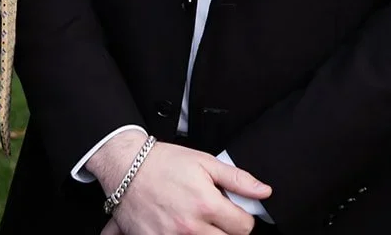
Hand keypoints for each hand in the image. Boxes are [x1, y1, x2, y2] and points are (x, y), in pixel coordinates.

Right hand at [88, 132, 269, 234]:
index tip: (235, 214)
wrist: (126, 168)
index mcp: (206, 205)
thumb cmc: (164, 162)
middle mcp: (190, 227)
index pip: (244, 228)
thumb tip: (264, 191)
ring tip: (199, 223)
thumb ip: (237, 179)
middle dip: (226, 231)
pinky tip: (180, 228)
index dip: (243, 220)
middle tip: (216, 219)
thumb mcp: (205, 162)